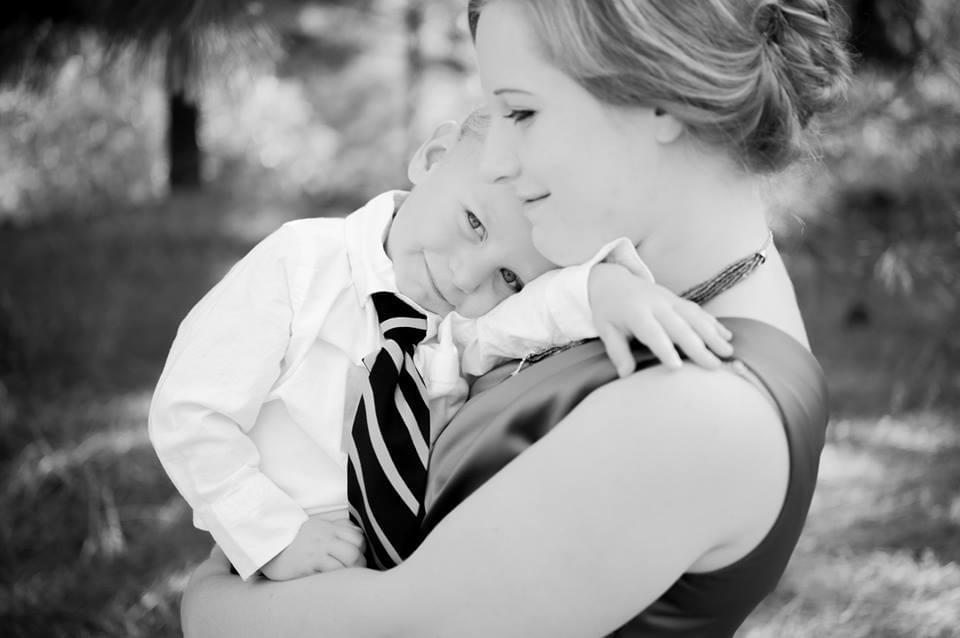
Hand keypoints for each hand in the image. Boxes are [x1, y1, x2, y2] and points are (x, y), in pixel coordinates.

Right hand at [259, 514, 366, 580]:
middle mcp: (324, 538)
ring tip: (347, 578)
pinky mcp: (306, 566)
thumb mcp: (318, 527)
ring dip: (350, 572)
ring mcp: (316, 552)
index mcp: (329, 528)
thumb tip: (359, 534)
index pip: (357, 537)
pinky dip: (336, 579)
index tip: (359, 556)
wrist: (268, 543)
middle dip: (360, 563)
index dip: (363, 549)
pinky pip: (329, 574)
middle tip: (356, 571)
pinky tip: (333, 581)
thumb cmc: (296, 538)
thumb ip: (339, 528)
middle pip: (354, 551)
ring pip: (345, 562)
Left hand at [588, 263, 733, 376]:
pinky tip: (727, 335)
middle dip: (698, 346)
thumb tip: (625, 375)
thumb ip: (617, 351)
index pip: (652, 333)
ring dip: (713, 334)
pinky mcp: (678, 300)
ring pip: (695, 317)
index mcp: (636, 313)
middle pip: (680, 327)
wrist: (613, 280)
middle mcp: (656, 305)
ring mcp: (670, 300)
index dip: (664, 349)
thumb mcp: (606, 329)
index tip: (677, 368)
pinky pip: (698, 311)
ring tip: (728, 352)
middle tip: (714, 366)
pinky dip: (713, 323)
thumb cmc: (609, 310)